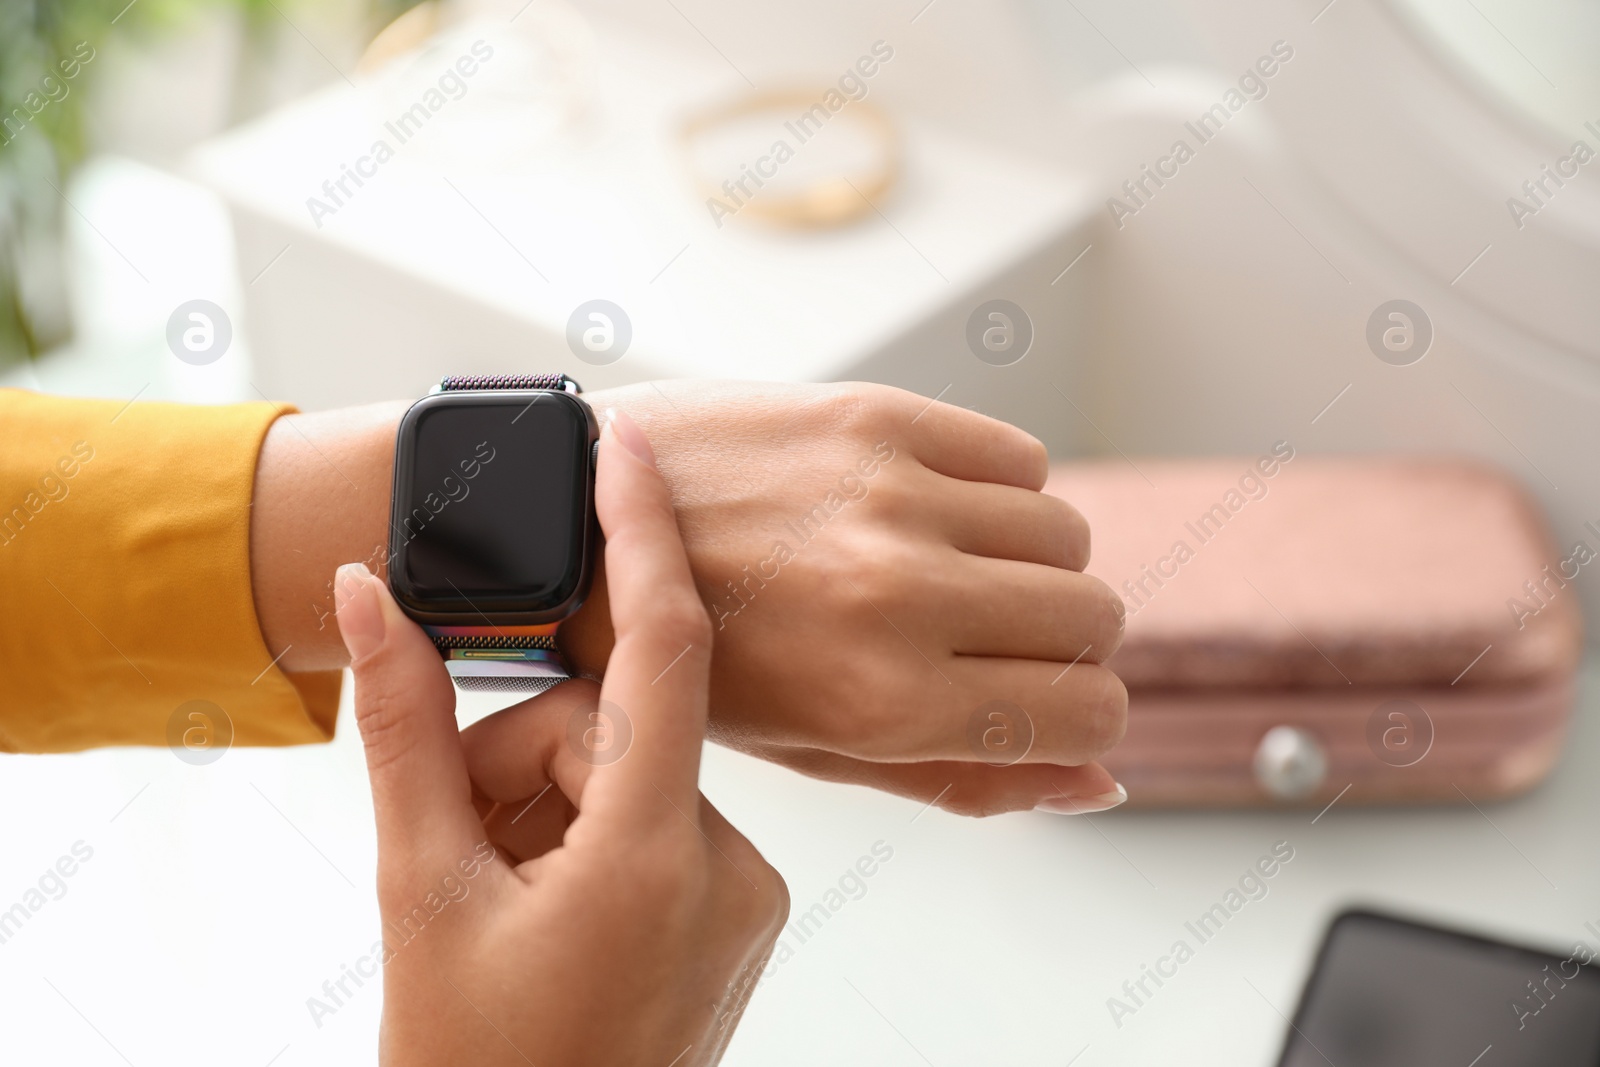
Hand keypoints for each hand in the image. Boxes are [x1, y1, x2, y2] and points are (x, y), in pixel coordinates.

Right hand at [336, 410, 787, 1066]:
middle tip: (454, 845)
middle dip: (516, 762)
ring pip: (629, 772)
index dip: (642, 533)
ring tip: (491, 895)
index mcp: (656, 859)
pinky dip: (585, 833)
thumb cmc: (475, 1066)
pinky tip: (540, 904)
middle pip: (610, 728)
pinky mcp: (735, 910)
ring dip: (542, 805)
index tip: (626, 443)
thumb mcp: (418, 888)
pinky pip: (656, 816)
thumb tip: (372, 597)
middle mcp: (729, 868)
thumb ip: (402, 729)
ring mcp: (742, 894)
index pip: (666, 651)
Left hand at [561, 381, 1128, 815]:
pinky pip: (1021, 458)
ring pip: (1066, 534)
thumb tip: (1103, 785)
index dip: (1081, 718)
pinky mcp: (874, 417)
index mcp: (883, 702)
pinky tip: (929, 510)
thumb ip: (965, 778)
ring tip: (949, 573)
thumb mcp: (819, 755)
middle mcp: (899, 595)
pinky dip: (998, 491)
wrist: (573, 530)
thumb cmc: (694, 664)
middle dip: (1063, 644)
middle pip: (1095, 618)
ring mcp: (890, 496)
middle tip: (989, 641)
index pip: (1090, 714)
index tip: (1042, 704)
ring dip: (1030, 564)